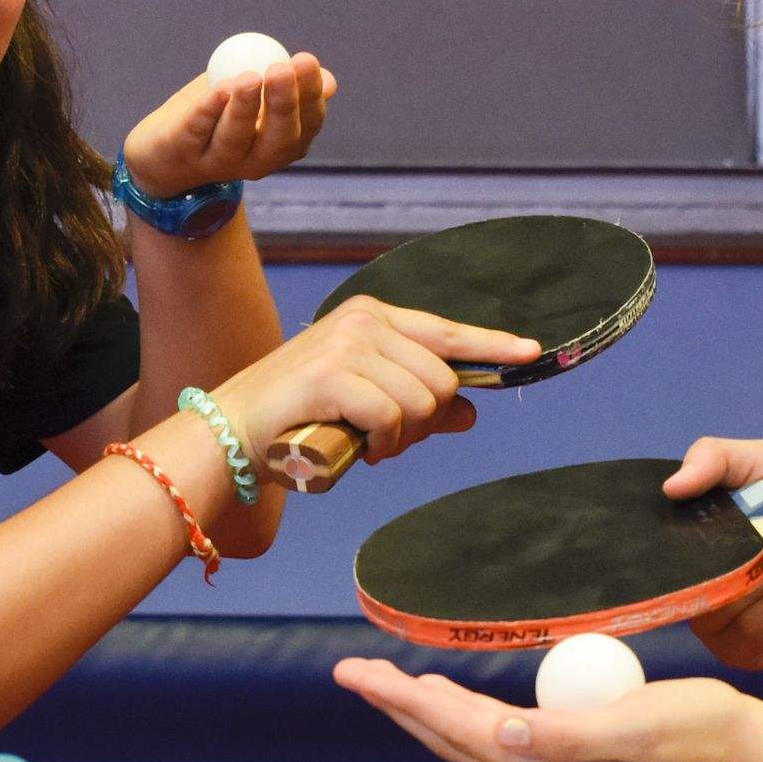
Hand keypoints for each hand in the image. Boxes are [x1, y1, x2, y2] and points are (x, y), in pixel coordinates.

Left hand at [123, 47, 335, 196]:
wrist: (162, 155)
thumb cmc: (216, 116)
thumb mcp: (253, 99)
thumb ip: (284, 87)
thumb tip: (328, 82)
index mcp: (282, 144)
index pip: (307, 123)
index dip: (309, 94)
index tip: (306, 59)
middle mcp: (256, 160)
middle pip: (277, 138)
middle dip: (283, 104)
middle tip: (281, 70)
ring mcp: (220, 162)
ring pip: (235, 138)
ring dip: (244, 109)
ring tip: (249, 77)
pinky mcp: (183, 155)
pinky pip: (197, 132)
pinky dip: (208, 110)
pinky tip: (218, 89)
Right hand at [207, 297, 535, 464]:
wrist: (232, 431)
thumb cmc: (299, 419)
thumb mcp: (367, 406)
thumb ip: (420, 407)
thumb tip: (472, 411)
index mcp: (373, 317)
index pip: (448, 332)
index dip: (492, 346)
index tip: (530, 353)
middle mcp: (364, 320)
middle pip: (443, 379)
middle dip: (426, 421)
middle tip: (387, 440)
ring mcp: (348, 344)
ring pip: (423, 401)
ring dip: (402, 437)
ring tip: (366, 442)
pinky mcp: (331, 374)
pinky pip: (391, 418)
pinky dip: (381, 443)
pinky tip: (355, 445)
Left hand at [332, 658, 762, 761]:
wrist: (749, 758)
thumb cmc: (704, 731)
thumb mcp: (641, 723)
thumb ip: (570, 734)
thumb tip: (502, 736)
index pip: (462, 729)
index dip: (408, 700)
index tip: (365, 673)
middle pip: (453, 741)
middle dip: (400, 707)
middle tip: (352, 673)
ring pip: (470, 745)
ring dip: (425, 715)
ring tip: (389, 685)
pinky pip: (498, 743)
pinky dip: (463, 720)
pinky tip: (456, 702)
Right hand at [668, 438, 762, 669]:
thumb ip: (715, 459)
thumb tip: (670, 487)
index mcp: (691, 545)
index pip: (659, 543)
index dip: (685, 527)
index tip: (734, 510)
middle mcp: (696, 587)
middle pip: (691, 575)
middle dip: (747, 549)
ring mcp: (720, 625)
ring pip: (723, 602)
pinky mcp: (749, 653)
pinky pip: (749, 631)